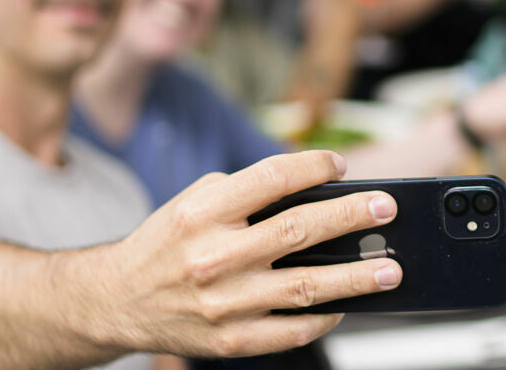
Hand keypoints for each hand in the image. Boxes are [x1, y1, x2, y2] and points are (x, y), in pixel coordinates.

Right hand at [98, 151, 401, 357]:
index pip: (270, 178)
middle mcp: (212, 256)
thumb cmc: (166, 245)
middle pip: (298, 231)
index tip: (340, 165)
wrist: (116, 300)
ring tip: (389, 269)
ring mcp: (224, 302)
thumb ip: (242, 193)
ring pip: (306, 287)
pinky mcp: (231, 339)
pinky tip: (347, 306)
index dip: (312, 166)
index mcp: (201, 213)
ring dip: (356, 278)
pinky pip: (292, 330)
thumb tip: (313, 191)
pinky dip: (325, 317)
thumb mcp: (191, 204)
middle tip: (387, 210)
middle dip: (351, 218)